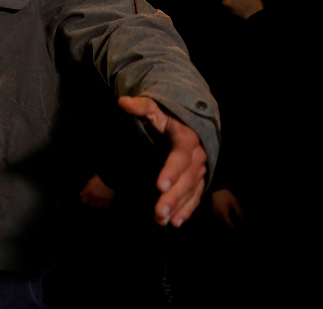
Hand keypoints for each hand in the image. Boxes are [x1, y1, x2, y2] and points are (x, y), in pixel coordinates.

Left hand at [80, 174, 114, 208]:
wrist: (109, 177)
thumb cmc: (98, 179)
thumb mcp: (89, 182)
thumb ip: (85, 189)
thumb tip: (81, 195)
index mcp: (88, 191)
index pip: (84, 201)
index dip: (85, 200)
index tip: (87, 199)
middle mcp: (94, 195)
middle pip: (91, 205)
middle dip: (91, 203)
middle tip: (93, 200)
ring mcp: (101, 198)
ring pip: (98, 207)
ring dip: (98, 205)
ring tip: (99, 201)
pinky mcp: (108, 199)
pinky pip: (105, 206)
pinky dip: (104, 205)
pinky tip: (104, 201)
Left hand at [118, 96, 207, 226]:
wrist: (186, 121)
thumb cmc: (166, 116)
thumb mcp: (154, 108)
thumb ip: (140, 106)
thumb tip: (123, 102)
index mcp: (187, 138)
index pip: (180, 156)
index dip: (171, 171)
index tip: (159, 186)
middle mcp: (197, 155)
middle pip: (187, 179)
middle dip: (173, 197)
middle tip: (158, 212)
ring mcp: (200, 168)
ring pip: (192, 190)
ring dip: (179, 207)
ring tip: (164, 221)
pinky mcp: (199, 178)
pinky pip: (196, 196)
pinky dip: (187, 209)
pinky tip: (176, 221)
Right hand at [211, 189, 243, 230]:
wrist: (216, 188)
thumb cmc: (225, 195)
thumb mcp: (234, 202)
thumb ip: (239, 211)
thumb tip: (243, 219)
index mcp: (223, 213)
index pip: (230, 224)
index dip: (235, 229)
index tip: (240, 232)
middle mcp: (218, 214)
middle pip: (225, 224)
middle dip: (232, 227)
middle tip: (239, 229)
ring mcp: (215, 212)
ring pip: (222, 221)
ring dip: (228, 223)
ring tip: (235, 224)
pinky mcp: (214, 210)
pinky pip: (220, 217)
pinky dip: (225, 219)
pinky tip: (229, 218)